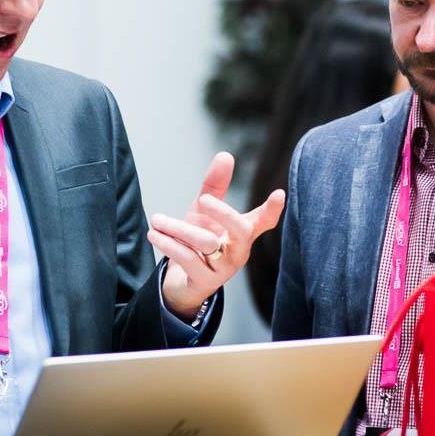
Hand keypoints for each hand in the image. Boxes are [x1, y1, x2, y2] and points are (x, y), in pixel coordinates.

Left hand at [147, 152, 284, 317]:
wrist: (182, 280)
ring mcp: (224, 268)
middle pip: (241, 230)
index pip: (264, 221)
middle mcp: (238, 250)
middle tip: (204, 200)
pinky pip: (188, 259)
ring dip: (178, 228)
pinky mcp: (205, 281)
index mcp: (242, 232)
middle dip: (224, 213)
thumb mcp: (204, 212)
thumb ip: (214, 187)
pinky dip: (169, 244)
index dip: (272, 209)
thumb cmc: (198, 242)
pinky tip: (155, 234)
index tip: (279, 194)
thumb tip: (225, 155)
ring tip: (157, 219)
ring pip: (205, 242)